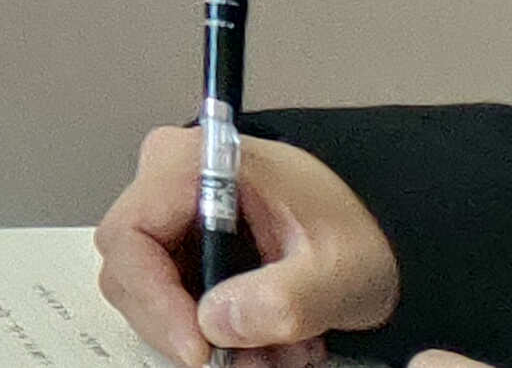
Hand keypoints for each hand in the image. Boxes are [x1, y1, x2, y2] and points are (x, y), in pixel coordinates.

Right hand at [94, 123, 395, 365]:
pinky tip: (267, 340)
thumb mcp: (337, 269)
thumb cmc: (359, 225)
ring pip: (154, 292)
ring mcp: (173, 216)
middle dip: (187, 327)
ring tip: (274, 352)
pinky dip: (219, 332)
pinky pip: (178, 299)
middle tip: (241, 361)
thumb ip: (283, 298)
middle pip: (133, 269)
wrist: (382, 226)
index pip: (130, 235)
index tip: (197, 348)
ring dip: (208, 336)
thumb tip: (217, 323)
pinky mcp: (187, 247)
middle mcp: (166, 183)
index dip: (154, 299)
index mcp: (189, 164)